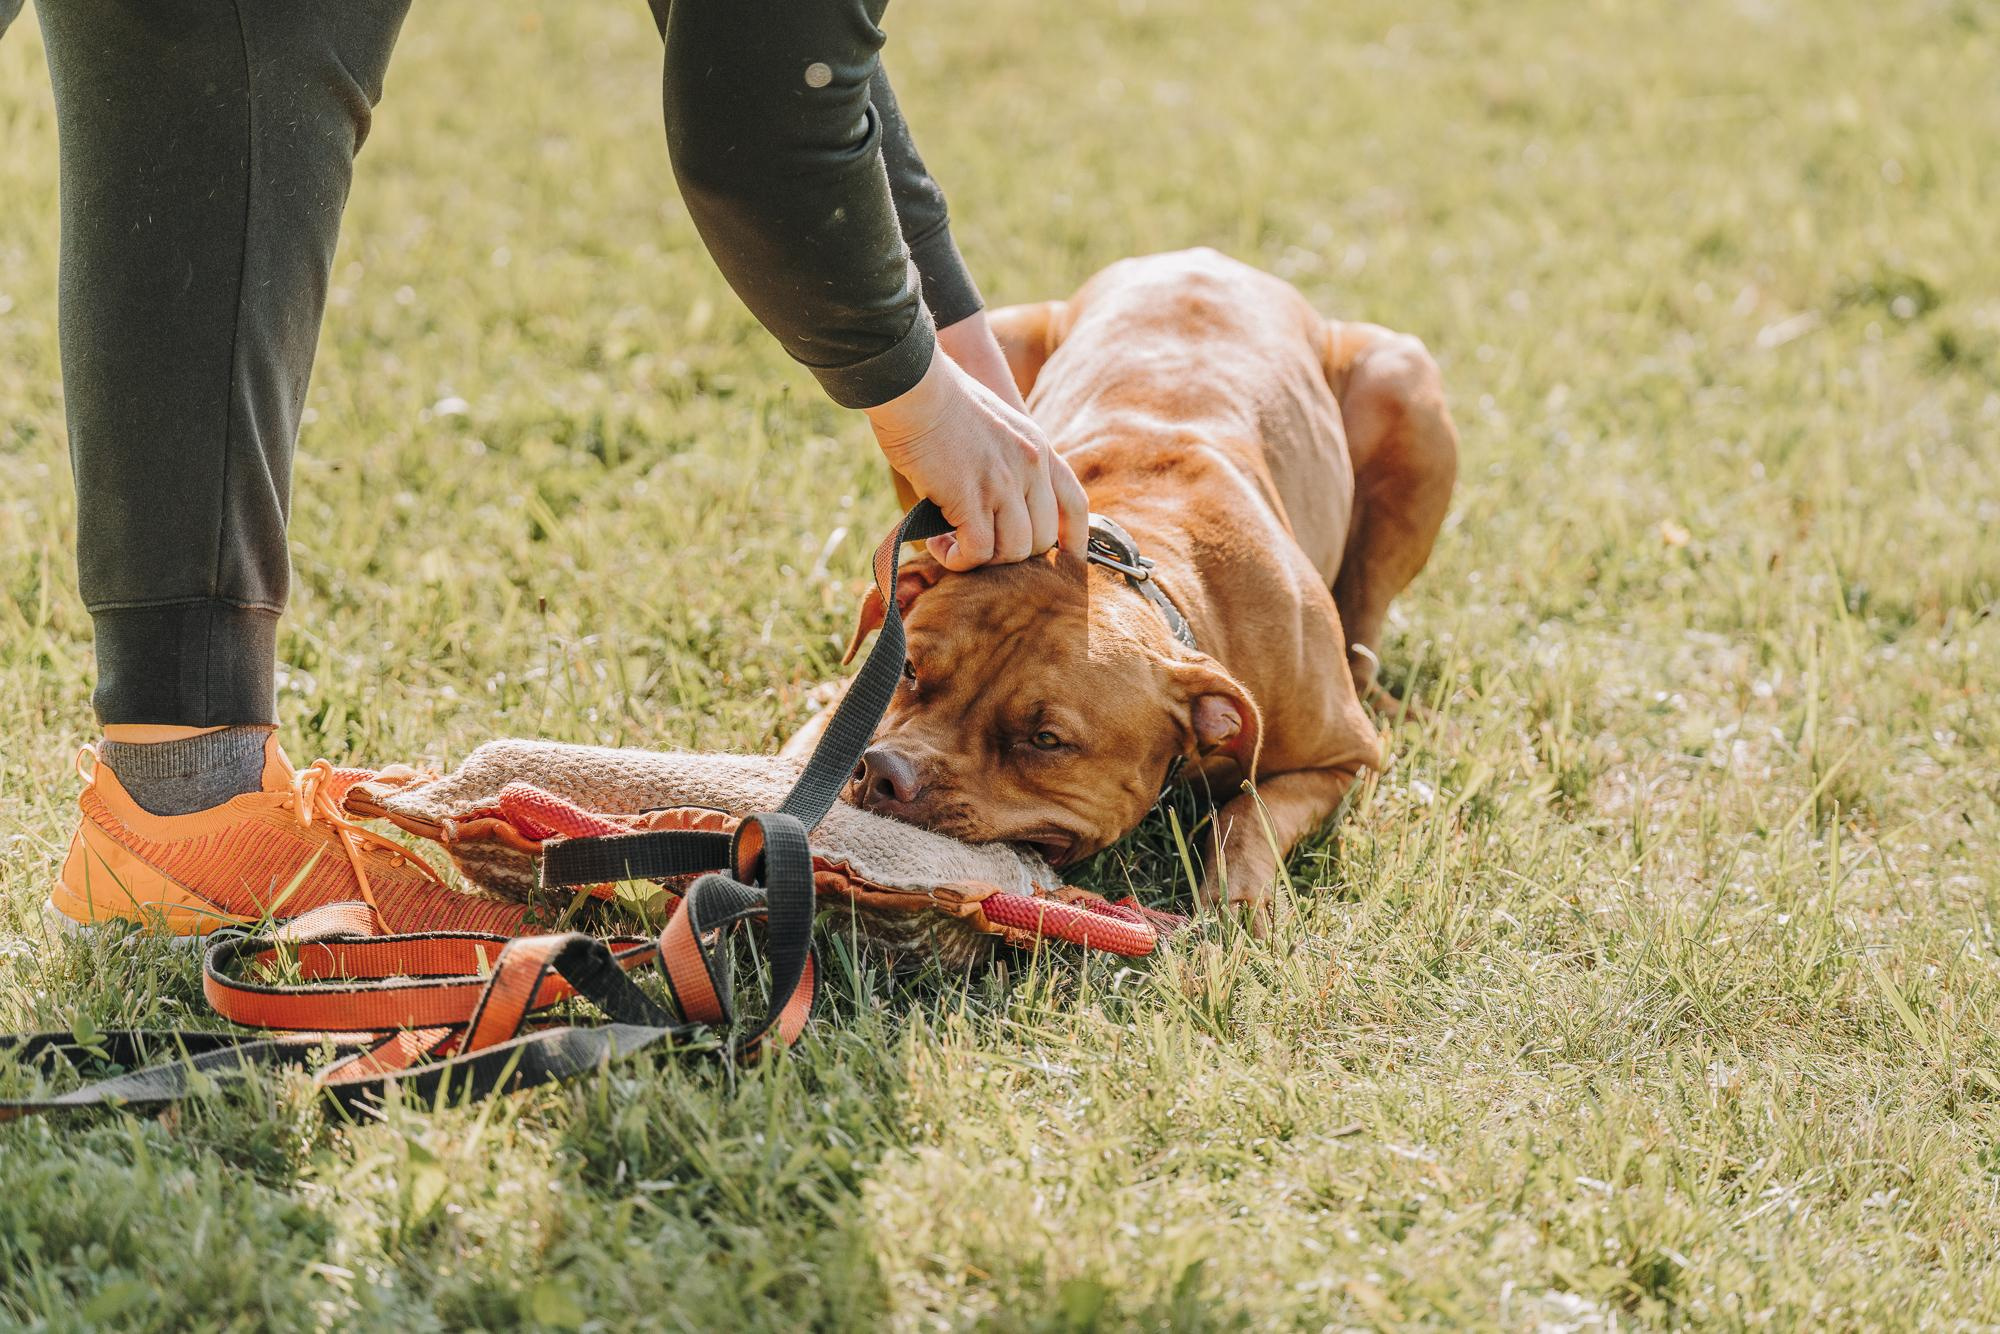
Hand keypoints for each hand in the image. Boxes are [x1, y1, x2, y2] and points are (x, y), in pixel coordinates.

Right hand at [865, 339, 1087, 570]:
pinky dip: (957, 558)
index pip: (1075, 504)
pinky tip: (938, 544)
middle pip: (1042, 539)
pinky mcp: (971, 496)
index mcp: (1038, 448)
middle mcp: (1030, 467)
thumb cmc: (940, 401)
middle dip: (1010, 554)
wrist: (914, 384)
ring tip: (952, 545)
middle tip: (977, 545)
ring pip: (1013, 552)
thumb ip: (1006, 461)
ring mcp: (1003, 482)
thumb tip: (994, 504)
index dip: (1075, 541)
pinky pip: (977, 551)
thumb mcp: (994, 425)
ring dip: (982, 560)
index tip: (1065, 560)